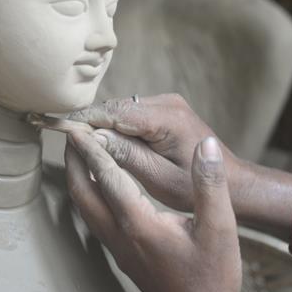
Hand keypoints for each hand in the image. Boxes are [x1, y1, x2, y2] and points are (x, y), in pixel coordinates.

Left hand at [66, 132, 243, 291]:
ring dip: (78, 178)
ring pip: (84, 207)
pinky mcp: (121, 255)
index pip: (108, 178)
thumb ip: (210, 184)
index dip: (92, 149)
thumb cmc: (213, 277)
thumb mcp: (221, 227)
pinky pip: (94, 218)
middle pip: (82, 193)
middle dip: (74, 161)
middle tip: (72, 134)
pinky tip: (99, 186)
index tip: (78, 127)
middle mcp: (120, 236)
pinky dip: (89, 194)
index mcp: (140, 225)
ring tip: (80, 154)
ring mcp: (117, 248)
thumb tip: (206, 146)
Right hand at [71, 94, 247, 212]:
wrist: (233, 184)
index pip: (114, 112)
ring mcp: (167, 104)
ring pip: (121, 111)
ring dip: (104, 127)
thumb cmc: (197, 189)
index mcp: (166, 119)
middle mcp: (167, 103)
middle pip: (115, 108)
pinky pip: (132, 115)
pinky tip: (108, 147)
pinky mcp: (165, 110)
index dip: (84, 120)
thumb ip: (126, 155)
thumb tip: (92, 138)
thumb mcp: (159, 179)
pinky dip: (117, 129)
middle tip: (67, 143)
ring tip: (83, 148)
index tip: (59, 128)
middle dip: (91, 125)